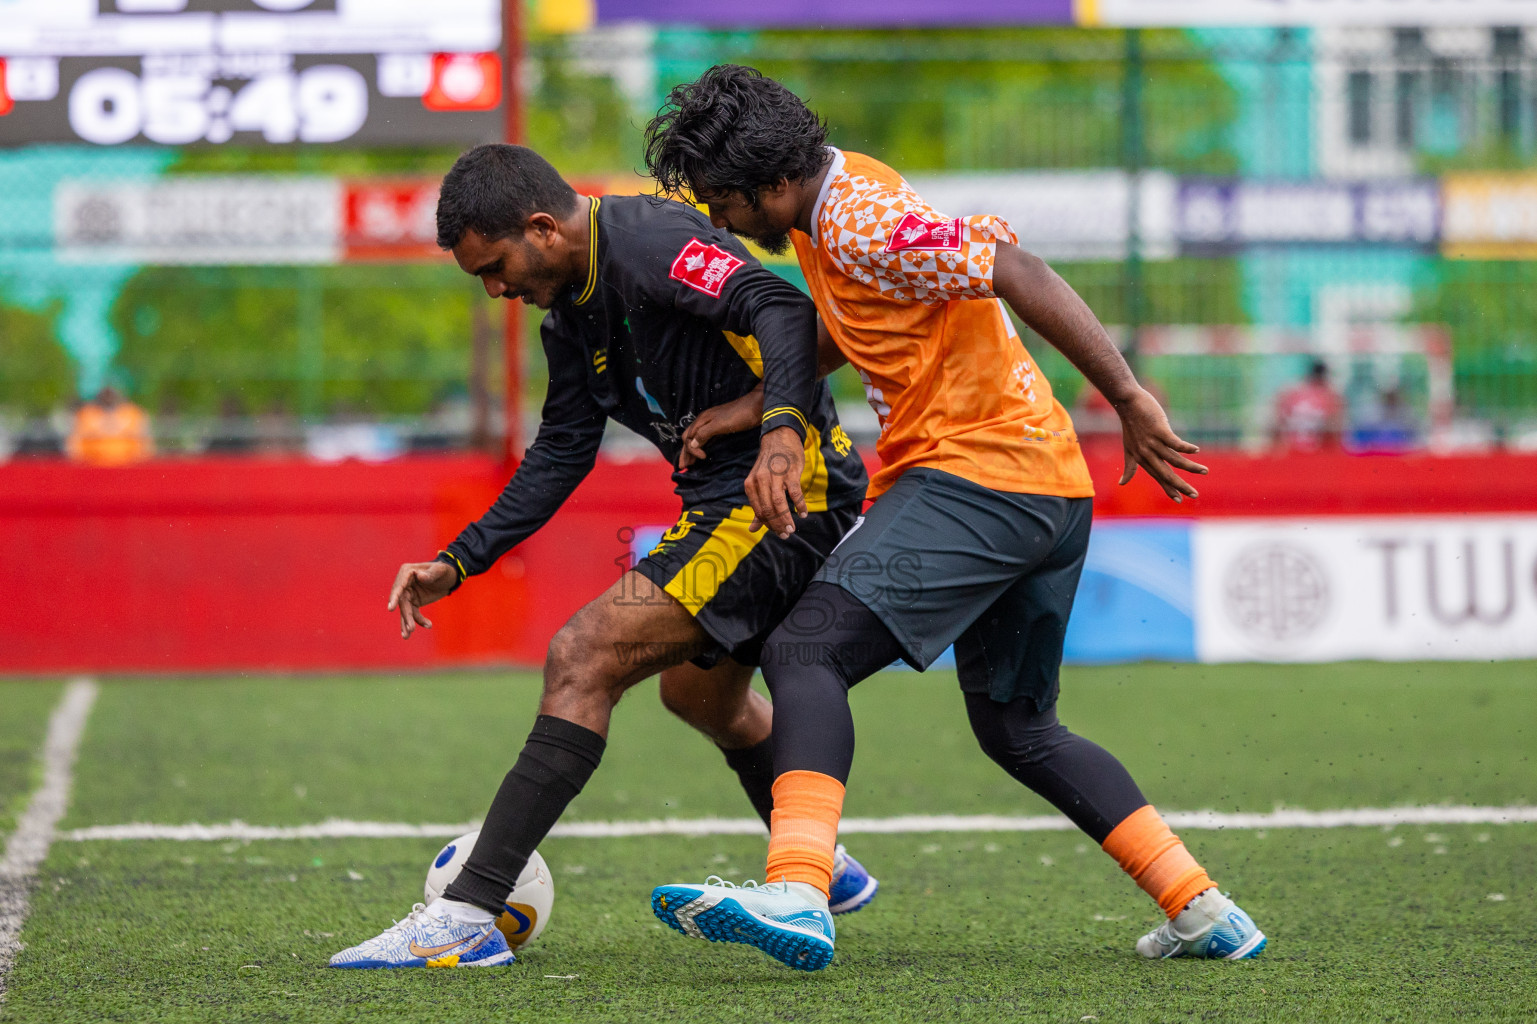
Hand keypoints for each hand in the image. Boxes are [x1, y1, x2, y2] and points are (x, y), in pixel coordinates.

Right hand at [386, 560, 456, 638]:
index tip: (391, 608)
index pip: (399, 586)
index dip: (394, 597)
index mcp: (407, 572)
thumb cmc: (444, 570)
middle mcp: (404, 584)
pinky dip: (418, 621)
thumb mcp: (440, 571)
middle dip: (406, 616)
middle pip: (402, 601)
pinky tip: (428, 625)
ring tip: (407, 636)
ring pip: (406, 610)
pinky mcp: (413, 602)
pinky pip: (413, 614)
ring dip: (407, 623)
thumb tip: (419, 576)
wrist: (450, 577)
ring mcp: (408, 594)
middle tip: (410, 628)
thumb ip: (430, 574)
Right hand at [678, 384, 763, 469]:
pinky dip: (701, 447)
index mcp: (702, 420)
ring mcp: (712, 424)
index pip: (688, 438)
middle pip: (688, 438)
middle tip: (682, 467)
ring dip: (691, 451)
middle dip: (685, 453)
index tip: (702, 459)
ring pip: (696, 439)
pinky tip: (703, 453)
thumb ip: (704, 434)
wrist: (757, 407)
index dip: (691, 450)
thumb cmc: (739, 415)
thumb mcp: (720, 425)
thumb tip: (691, 445)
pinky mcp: (721, 428)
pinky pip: (706, 439)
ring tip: (690, 464)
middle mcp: (704, 422)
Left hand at [746, 425, 806, 537]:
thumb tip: (752, 529)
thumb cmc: (770, 463)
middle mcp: (760, 481)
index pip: (758, 511)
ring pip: (779, 503)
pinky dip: (799, 505)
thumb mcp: (759, 482)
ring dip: (786, 519)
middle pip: (768, 509)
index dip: (768, 525)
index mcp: (750, 485)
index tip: (777, 532)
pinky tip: (803, 513)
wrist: (780, 438)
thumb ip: (757, 506)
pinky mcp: (790, 472)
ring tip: (792, 529)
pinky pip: (795, 493)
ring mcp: (775, 476)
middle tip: (786, 535)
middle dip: (777, 525)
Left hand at [1113, 388, 1208, 502]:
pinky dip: (1186, 447)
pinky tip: (1196, 450)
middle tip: (1195, 495)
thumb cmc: (1130, 425)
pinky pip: (1174, 442)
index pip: (1158, 477)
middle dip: (1181, 486)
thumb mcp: (1128, 448)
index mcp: (1142, 458)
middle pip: (1166, 474)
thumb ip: (1129, 466)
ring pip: (1175, 459)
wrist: (1126, 402)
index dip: (1168, 489)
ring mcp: (1153, 442)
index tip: (1179, 500)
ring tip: (1205, 471)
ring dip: (1191, 467)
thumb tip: (1121, 484)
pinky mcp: (1159, 430)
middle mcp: (1147, 453)